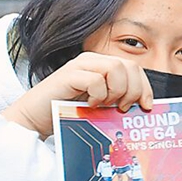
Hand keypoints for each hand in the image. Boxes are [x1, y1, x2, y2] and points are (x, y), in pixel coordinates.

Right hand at [2, 52, 153, 137]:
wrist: (34, 118)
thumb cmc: (68, 112)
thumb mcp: (101, 105)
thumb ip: (118, 99)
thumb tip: (144, 107)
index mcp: (103, 65)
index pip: (134, 68)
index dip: (145, 87)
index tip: (146, 106)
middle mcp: (93, 61)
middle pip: (129, 65)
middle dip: (134, 89)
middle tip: (123, 107)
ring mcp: (80, 65)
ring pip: (116, 68)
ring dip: (117, 90)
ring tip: (106, 105)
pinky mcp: (68, 75)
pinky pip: (96, 79)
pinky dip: (98, 94)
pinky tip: (90, 104)